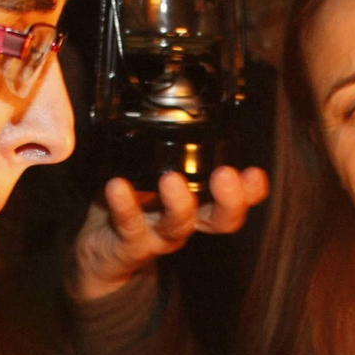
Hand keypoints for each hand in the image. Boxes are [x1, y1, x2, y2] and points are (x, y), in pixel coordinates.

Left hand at [71, 166, 269, 301]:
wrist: (100, 252)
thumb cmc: (131, 205)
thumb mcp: (152, 173)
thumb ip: (164, 148)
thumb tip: (169, 102)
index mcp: (198, 203)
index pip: (236, 200)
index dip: (251, 191)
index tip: (254, 173)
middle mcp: (186, 221)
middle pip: (221, 220)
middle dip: (230, 200)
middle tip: (226, 175)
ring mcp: (158, 236)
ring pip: (178, 225)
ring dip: (178, 204)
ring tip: (171, 180)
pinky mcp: (128, 245)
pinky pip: (129, 226)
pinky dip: (124, 205)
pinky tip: (117, 186)